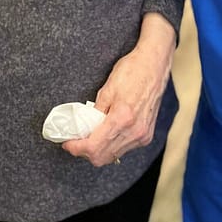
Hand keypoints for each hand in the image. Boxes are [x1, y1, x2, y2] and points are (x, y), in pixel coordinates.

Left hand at [63, 13, 175, 166]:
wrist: (155, 65)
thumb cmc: (133, 70)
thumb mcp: (107, 88)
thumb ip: (95, 112)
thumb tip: (85, 128)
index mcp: (122, 119)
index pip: (93, 147)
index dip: (76, 148)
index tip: (67, 143)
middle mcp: (134, 132)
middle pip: (102, 157)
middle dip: (85, 152)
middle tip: (75, 140)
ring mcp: (142, 135)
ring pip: (113, 155)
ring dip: (98, 149)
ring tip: (89, 135)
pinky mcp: (146, 135)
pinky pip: (124, 149)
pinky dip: (111, 145)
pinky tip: (106, 133)